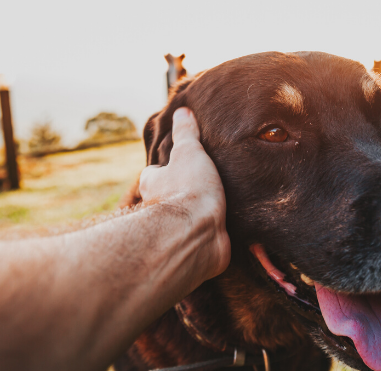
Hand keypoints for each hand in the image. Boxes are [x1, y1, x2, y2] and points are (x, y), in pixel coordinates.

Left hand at [137, 107, 230, 280]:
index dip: (165, 168)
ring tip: (221, 206)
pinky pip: (204, 240)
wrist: (198, 233)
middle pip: (167, 198)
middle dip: (181, 194)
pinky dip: (213, 236)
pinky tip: (228, 230)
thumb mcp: (189, 152)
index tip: (180, 164)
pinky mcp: (195, 250)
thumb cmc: (189, 190)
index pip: (154, 173)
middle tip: (202, 186)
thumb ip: (186, 133)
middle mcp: (159, 210)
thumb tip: (182, 111)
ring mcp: (177, 231)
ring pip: (185, 220)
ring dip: (198, 216)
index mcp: (153, 184)